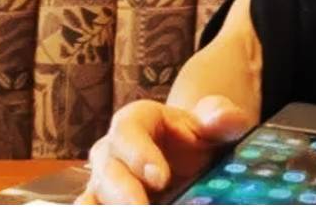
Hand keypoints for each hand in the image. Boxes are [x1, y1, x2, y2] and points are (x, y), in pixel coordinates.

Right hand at [75, 95, 253, 203]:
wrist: (193, 151)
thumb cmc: (201, 132)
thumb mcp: (215, 121)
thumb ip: (222, 118)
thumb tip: (223, 119)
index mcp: (136, 120)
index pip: (128, 132)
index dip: (140, 154)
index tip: (161, 179)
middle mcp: (112, 151)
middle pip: (106, 170)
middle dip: (122, 194)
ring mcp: (105, 182)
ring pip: (92, 198)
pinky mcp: (106, 203)